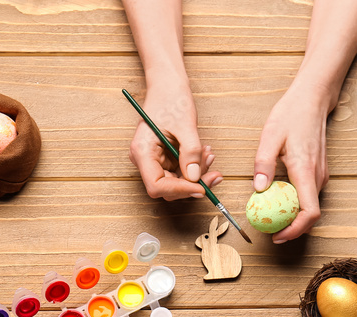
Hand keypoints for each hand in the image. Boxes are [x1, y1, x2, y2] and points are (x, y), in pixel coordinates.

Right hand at [129, 82, 220, 200]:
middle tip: (214, 174)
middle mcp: (145, 160)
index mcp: (142, 152)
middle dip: (193, 183)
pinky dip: (195, 166)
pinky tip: (205, 153)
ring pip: (177, 181)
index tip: (201, 188)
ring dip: (197, 174)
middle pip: (168, 187)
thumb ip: (190, 153)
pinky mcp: (164, 158)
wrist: (168, 85)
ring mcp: (154, 160)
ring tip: (209, 155)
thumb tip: (195, 178)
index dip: (179, 190)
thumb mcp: (185, 125)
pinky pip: (181, 171)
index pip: (157, 186)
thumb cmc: (171, 98)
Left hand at [252, 82, 329, 242]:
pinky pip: (309, 196)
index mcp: (306, 171)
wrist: (312, 99)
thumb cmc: (291, 114)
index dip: (295, 230)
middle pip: (310, 215)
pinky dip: (295, 204)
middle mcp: (317, 176)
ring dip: (293, 217)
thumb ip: (263, 164)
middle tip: (269, 232)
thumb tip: (258, 189)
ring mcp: (320, 175)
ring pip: (310, 206)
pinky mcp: (318, 172)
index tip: (278, 236)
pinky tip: (278, 200)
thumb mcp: (270, 136)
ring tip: (271, 218)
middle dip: (292, 228)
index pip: (309, 212)